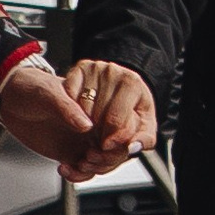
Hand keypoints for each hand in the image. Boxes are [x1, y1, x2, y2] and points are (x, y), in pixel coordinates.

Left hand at [0, 57, 137, 181]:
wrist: (10, 100)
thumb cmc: (31, 87)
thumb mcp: (47, 93)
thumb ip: (67, 108)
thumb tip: (86, 124)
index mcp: (96, 102)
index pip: (122, 122)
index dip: (120, 136)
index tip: (106, 144)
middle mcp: (94, 122)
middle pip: (118, 147)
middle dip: (107, 158)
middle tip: (89, 157)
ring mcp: (84, 139)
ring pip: (103, 162)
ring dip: (93, 169)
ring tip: (76, 164)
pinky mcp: (71, 152)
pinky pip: (84, 170)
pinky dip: (78, 176)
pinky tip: (64, 169)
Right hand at [64, 54, 158, 169]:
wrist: (123, 87)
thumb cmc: (134, 108)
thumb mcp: (144, 124)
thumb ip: (144, 139)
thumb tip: (133, 147)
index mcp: (132, 83)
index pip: (116, 119)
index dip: (111, 138)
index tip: (108, 146)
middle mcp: (114, 71)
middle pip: (97, 114)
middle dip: (98, 134)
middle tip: (99, 141)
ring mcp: (96, 68)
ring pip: (82, 107)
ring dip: (84, 126)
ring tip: (92, 132)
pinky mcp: (80, 68)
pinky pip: (70, 96)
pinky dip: (72, 111)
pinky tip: (81, 117)